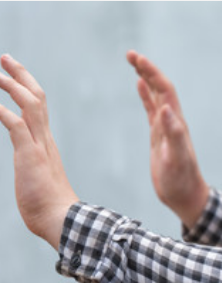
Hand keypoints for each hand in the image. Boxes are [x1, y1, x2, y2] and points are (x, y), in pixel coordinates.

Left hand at [0, 54, 78, 248]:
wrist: (60, 220)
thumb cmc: (48, 206)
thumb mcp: (37, 179)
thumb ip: (33, 169)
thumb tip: (29, 172)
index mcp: (45, 142)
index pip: (38, 107)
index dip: (26, 88)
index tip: (14, 76)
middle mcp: (44, 138)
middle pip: (37, 96)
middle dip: (21, 75)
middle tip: (5, 59)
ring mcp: (38, 145)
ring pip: (30, 104)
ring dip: (12, 85)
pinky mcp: (29, 155)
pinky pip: (16, 125)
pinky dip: (1, 111)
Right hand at [127, 50, 208, 227]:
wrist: (184, 195)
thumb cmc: (180, 180)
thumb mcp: (176, 158)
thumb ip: (173, 133)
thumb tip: (165, 108)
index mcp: (175, 122)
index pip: (163, 89)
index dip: (151, 72)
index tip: (136, 59)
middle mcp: (171, 120)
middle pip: (159, 87)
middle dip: (146, 68)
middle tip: (130, 54)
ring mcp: (165, 126)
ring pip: (155, 95)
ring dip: (145, 77)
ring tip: (133, 63)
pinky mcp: (158, 135)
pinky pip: (150, 109)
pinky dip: (145, 95)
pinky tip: (139, 87)